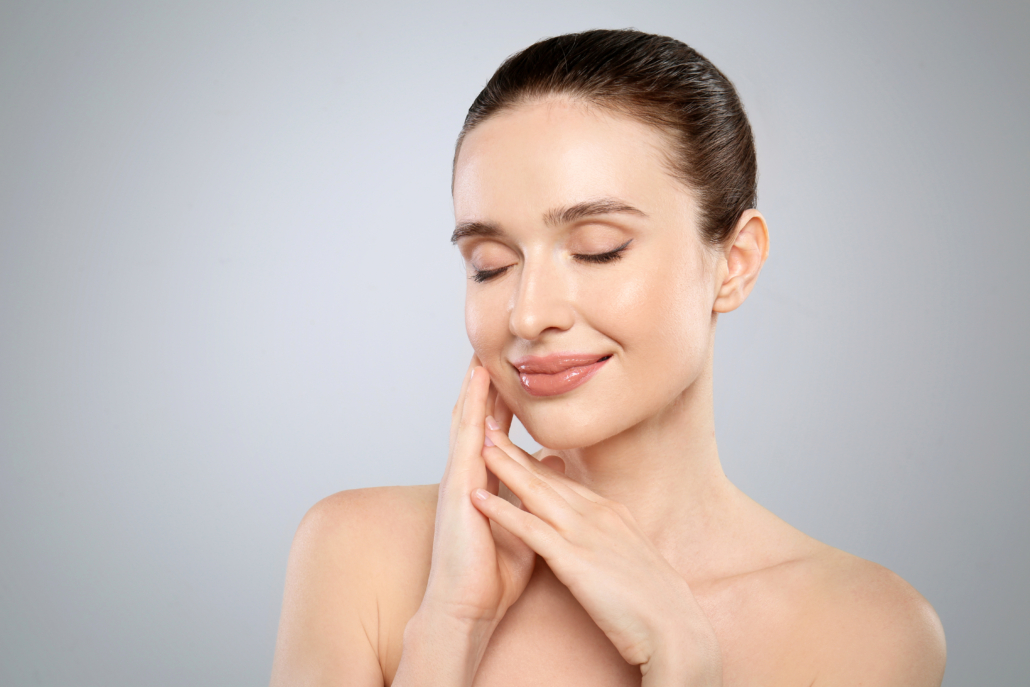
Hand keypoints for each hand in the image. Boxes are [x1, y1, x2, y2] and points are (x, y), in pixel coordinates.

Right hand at [418, 358, 535, 630]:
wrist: (465, 608)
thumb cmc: (489, 577)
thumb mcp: (523, 526)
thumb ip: (535, 495)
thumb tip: (556, 464)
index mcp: (481, 488)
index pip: (491, 438)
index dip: (498, 407)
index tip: (507, 378)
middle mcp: (466, 478)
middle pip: (474, 423)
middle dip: (481, 389)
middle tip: (486, 351)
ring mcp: (458, 480)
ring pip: (466, 421)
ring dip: (473, 387)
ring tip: (480, 353)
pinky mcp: (458, 485)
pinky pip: (465, 436)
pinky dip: (471, 406)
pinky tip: (476, 382)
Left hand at [471, 420, 722, 685]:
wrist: (674, 627)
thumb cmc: (654, 601)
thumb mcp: (629, 553)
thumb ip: (607, 535)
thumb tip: (590, 530)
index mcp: (609, 512)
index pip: (563, 479)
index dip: (533, 459)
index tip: (510, 441)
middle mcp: (597, 514)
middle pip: (546, 475)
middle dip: (513, 449)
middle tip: (487, 422)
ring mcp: (585, 534)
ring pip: (536, 492)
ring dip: (504, 467)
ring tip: (478, 445)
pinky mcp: (574, 560)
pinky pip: (531, 530)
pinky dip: (502, 511)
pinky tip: (479, 499)